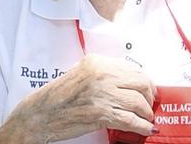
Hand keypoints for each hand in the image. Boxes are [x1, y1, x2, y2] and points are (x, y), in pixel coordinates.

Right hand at [0, 55, 155, 142]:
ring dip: (147, 112)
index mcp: (97, 62)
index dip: (145, 81)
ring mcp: (103, 94)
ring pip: (139, 102)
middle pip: (141, 83)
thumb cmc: (58, 96)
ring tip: (146, 117)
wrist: (40, 114)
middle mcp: (102, 74)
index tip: (148, 89)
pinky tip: (147, 128)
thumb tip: (128, 83)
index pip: (133, 68)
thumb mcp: (81, 74)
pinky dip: (143, 126)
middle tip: (149, 104)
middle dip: (149, 96)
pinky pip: (131, 120)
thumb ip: (103, 74)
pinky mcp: (102, 114)